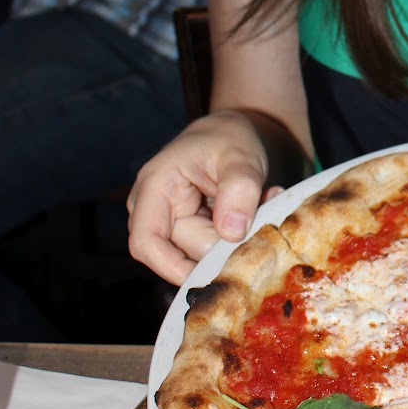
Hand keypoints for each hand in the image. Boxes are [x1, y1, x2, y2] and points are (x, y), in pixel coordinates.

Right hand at [127, 109, 272, 285]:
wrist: (230, 134)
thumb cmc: (228, 138)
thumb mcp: (241, 156)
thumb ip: (239, 189)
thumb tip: (231, 233)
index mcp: (155, 187)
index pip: (145, 243)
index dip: (171, 267)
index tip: (212, 274)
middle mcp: (154, 209)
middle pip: (182, 252)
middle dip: (224, 243)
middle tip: (262, 216)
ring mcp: (169, 222)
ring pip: (201, 252)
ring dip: (235, 238)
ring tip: (262, 203)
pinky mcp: (188, 230)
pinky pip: (211, 247)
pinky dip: (236, 236)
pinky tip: (256, 209)